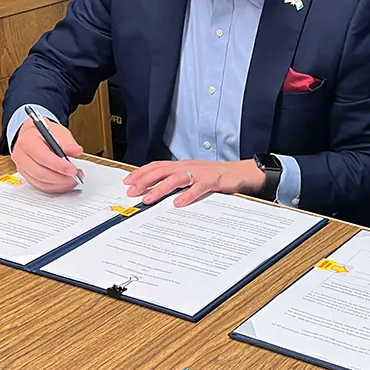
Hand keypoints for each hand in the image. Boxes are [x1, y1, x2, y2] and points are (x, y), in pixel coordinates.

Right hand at [11, 118, 83, 192]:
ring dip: (60, 184)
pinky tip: (66, 183)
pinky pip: (41, 187)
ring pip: (41, 183)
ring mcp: (22, 168)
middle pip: (40, 173)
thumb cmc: (45, 133)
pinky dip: (56, 187)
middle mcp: (20, 156)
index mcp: (26, 142)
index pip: (42, 157)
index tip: (73, 170)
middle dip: (61, 177)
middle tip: (76, 176)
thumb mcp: (58, 132)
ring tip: (74, 179)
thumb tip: (76, 151)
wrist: (33, 135)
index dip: (59, 165)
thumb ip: (67, 143)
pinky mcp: (26, 176)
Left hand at [124, 160, 265, 206]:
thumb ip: (179, 181)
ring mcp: (200, 173)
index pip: (157, 166)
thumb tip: (159, 190)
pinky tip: (178, 203)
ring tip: (149, 199)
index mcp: (183, 165)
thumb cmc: (218, 176)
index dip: (141, 173)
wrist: (242, 172)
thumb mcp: (194, 176)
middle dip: (144, 181)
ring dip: (160, 189)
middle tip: (132, 192)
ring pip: (175, 179)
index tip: (127, 181)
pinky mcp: (212, 181)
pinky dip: (187, 195)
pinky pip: (197, 188)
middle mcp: (189, 167)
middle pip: (161, 171)